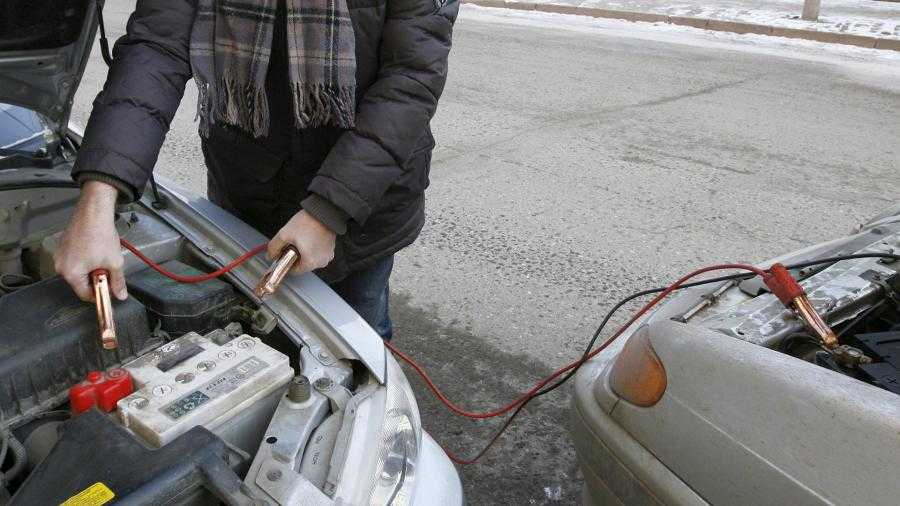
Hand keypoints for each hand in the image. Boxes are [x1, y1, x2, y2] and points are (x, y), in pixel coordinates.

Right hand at [54, 181, 127, 301]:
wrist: (94, 212)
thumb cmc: (101, 235)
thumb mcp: (114, 263)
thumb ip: (117, 282)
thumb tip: (120, 295)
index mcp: (70, 273)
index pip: (84, 294)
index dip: (100, 294)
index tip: (110, 291)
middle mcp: (60, 265)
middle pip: (80, 282)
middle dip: (96, 279)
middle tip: (109, 270)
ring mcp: (60, 254)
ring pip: (78, 270)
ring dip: (91, 269)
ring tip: (103, 257)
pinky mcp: (62, 246)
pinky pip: (74, 259)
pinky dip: (86, 259)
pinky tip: (95, 250)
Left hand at [267, 210, 336, 274]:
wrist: (324, 211)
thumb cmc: (308, 222)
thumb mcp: (285, 234)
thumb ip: (274, 247)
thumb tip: (270, 256)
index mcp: (310, 262)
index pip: (294, 271)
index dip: (286, 263)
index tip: (284, 254)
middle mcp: (321, 262)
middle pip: (303, 265)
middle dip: (295, 256)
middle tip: (292, 243)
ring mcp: (327, 255)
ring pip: (310, 258)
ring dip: (303, 251)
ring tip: (301, 238)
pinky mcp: (331, 249)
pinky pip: (318, 252)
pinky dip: (312, 247)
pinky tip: (308, 237)